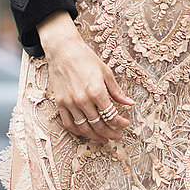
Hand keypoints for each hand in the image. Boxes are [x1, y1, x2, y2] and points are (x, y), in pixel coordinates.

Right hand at [37, 12, 133, 143]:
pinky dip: (78, 132)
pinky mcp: (60, 103)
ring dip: (96, 136)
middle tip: (117, 137)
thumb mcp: (106, 72)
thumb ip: (117, 91)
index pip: (112, 115)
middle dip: (110, 133)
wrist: (63, 50)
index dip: (121, 123)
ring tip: (104, 139)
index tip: (126, 124)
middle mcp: (83, 100)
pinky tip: (86, 132)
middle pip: (99, 125)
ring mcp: (70, 103)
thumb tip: (130, 103)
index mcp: (97, 91)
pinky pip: (69, 124)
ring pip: (84, 128)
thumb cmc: (86, 58)